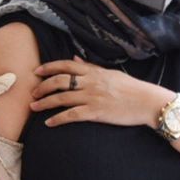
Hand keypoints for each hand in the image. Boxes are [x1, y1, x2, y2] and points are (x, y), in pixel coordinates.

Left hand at [31, 57, 170, 127]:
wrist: (147, 102)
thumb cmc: (131, 88)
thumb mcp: (110, 73)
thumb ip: (90, 67)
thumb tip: (75, 57)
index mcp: (94, 71)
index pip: (66, 65)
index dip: (49, 67)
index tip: (37, 72)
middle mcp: (90, 82)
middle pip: (59, 81)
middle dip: (42, 87)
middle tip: (33, 93)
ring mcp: (92, 97)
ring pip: (61, 98)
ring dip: (44, 103)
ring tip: (33, 107)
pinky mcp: (96, 112)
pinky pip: (71, 115)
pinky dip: (58, 119)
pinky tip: (49, 123)